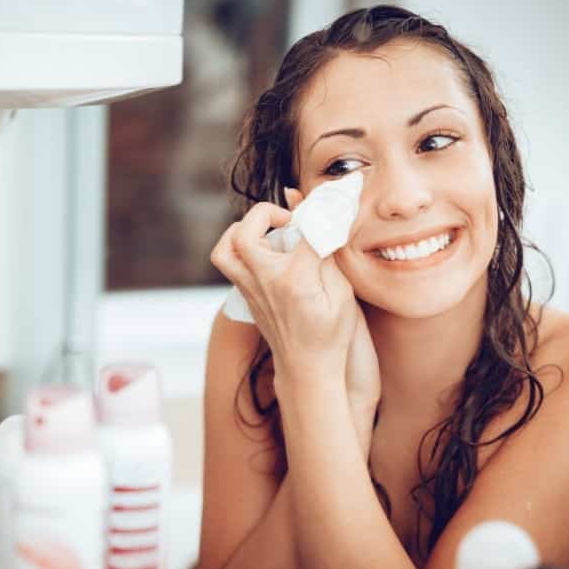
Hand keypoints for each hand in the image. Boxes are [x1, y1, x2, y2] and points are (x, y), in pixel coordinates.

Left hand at [211, 190, 360, 386]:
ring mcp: (250, 289)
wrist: (306, 370)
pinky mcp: (244, 294)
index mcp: (296, 282)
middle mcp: (266, 283)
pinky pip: (228, 260)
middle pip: (245, 233)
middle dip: (266, 214)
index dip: (325, 208)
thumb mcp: (342, 295)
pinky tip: (267, 249)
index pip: (307, 229)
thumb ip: (329, 253)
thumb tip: (324, 216)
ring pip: (226, 248)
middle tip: (289, 221)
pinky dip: (241, 245)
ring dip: (243, 229)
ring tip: (270, 231)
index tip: (339, 198)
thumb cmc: (330, 335)